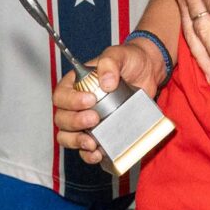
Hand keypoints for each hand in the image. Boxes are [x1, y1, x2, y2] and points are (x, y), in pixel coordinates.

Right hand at [54, 41, 166, 167]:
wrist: (148, 72)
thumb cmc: (129, 60)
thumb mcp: (118, 55)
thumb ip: (109, 63)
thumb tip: (105, 83)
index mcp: (75, 84)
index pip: (61, 96)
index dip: (71, 101)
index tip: (90, 100)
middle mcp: (76, 104)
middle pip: (62, 119)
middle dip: (75, 122)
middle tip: (94, 119)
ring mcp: (87, 121)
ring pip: (68, 136)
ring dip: (77, 142)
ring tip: (92, 143)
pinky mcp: (99, 133)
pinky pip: (85, 149)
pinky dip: (88, 154)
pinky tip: (98, 153)